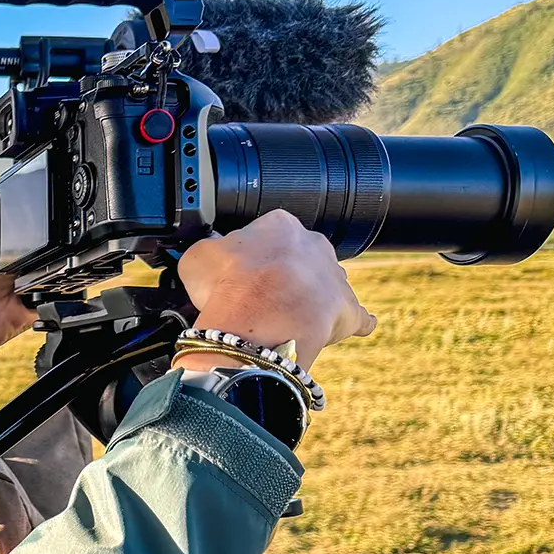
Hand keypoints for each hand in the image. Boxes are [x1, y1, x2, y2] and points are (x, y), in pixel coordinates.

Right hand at [174, 209, 375, 370]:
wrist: (258, 325)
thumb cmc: (229, 289)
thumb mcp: (197, 257)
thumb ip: (210, 249)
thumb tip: (213, 253)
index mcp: (279, 225)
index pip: (266, 236)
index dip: (249, 259)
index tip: (238, 276)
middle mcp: (314, 244)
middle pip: (298, 259)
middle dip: (282, 278)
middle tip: (258, 301)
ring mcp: (335, 277)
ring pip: (323, 285)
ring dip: (308, 300)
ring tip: (283, 323)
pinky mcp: (348, 310)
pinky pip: (356, 316)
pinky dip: (352, 322)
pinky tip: (347, 328)